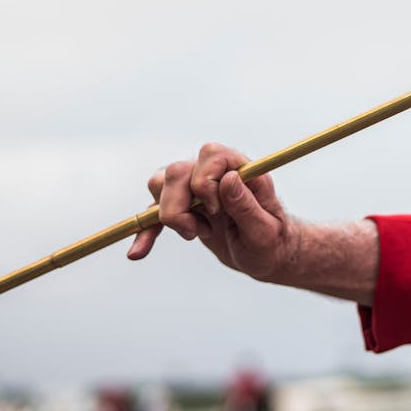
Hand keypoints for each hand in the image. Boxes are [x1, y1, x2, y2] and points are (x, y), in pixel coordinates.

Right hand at [127, 142, 298, 282]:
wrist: (266, 256)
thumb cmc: (273, 243)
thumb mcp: (265, 232)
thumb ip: (247, 206)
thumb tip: (228, 179)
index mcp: (241, 171)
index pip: (211, 154)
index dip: (205, 182)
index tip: (216, 211)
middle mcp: (216, 174)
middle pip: (177, 171)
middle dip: (180, 206)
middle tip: (202, 230)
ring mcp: (196, 189)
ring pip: (160, 183)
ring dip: (170, 215)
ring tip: (196, 234)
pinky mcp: (183, 207)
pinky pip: (153, 211)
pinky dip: (144, 231)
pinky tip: (137, 253)